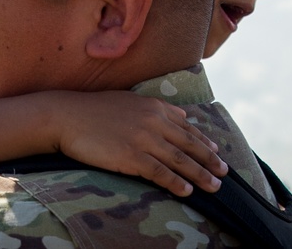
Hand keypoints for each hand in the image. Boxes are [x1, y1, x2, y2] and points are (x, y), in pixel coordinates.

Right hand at [54, 91, 227, 196]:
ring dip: (200, 175)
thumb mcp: (130, 100)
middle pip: (189, 145)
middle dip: (209, 161)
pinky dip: (176, 183)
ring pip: (180, 160)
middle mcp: (153, 121)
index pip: (186, 127)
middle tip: (225, 173)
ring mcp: (143, 139)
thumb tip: (182, 114)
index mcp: (154, 107)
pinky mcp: (131, 156)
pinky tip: (187, 191)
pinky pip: (160, 173)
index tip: (216, 153)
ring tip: (214, 186)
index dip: (204, 142)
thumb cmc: (94, 109)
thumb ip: (158, 108)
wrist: (66, 116)